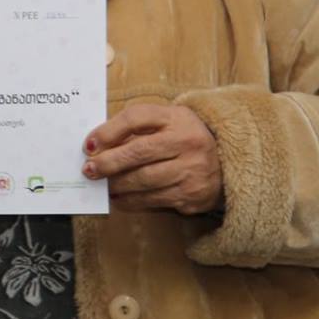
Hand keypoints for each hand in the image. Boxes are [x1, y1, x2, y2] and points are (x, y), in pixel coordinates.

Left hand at [83, 103, 223, 215]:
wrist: (228, 161)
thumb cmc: (185, 139)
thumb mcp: (168, 122)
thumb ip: (137, 128)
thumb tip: (98, 146)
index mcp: (178, 118)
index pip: (137, 118)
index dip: (109, 131)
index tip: (89, 144)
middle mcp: (187, 142)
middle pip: (138, 152)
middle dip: (108, 163)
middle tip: (89, 170)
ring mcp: (192, 170)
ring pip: (143, 180)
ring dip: (117, 185)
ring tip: (103, 185)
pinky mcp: (192, 195)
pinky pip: (154, 200)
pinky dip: (132, 201)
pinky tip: (120, 199)